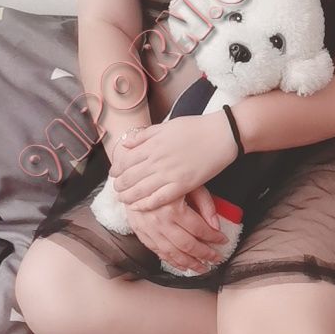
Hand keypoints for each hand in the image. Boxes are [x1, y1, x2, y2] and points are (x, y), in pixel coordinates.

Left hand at [110, 111, 237, 209]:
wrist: (220, 135)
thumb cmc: (195, 128)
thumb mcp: (166, 126)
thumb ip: (145, 136)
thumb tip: (127, 143)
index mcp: (153, 144)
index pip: (127, 160)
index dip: (118, 169)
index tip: (114, 174)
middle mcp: (157, 160)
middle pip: (131, 177)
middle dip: (120, 185)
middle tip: (116, 190)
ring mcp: (169, 174)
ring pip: (141, 189)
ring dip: (129, 196)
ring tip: (123, 199)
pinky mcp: (182, 185)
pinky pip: (159, 198)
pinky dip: (146, 204)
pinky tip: (139, 207)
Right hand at [125, 186, 228, 273]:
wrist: (134, 177)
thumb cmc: (165, 178)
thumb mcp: (190, 184)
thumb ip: (205, 204)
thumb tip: (216, 226)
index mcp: (173, 208)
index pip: (199, 229)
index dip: (214, 237)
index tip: (223, 241)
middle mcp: (160, 221)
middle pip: (187, 245)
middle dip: (205, 254)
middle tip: (216, 258)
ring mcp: (149, 229)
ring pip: (173, 253)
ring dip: (190, 263)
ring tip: (203, 268)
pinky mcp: (141, 233)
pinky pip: (158, 252)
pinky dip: (172, 261)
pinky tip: (183, 266)